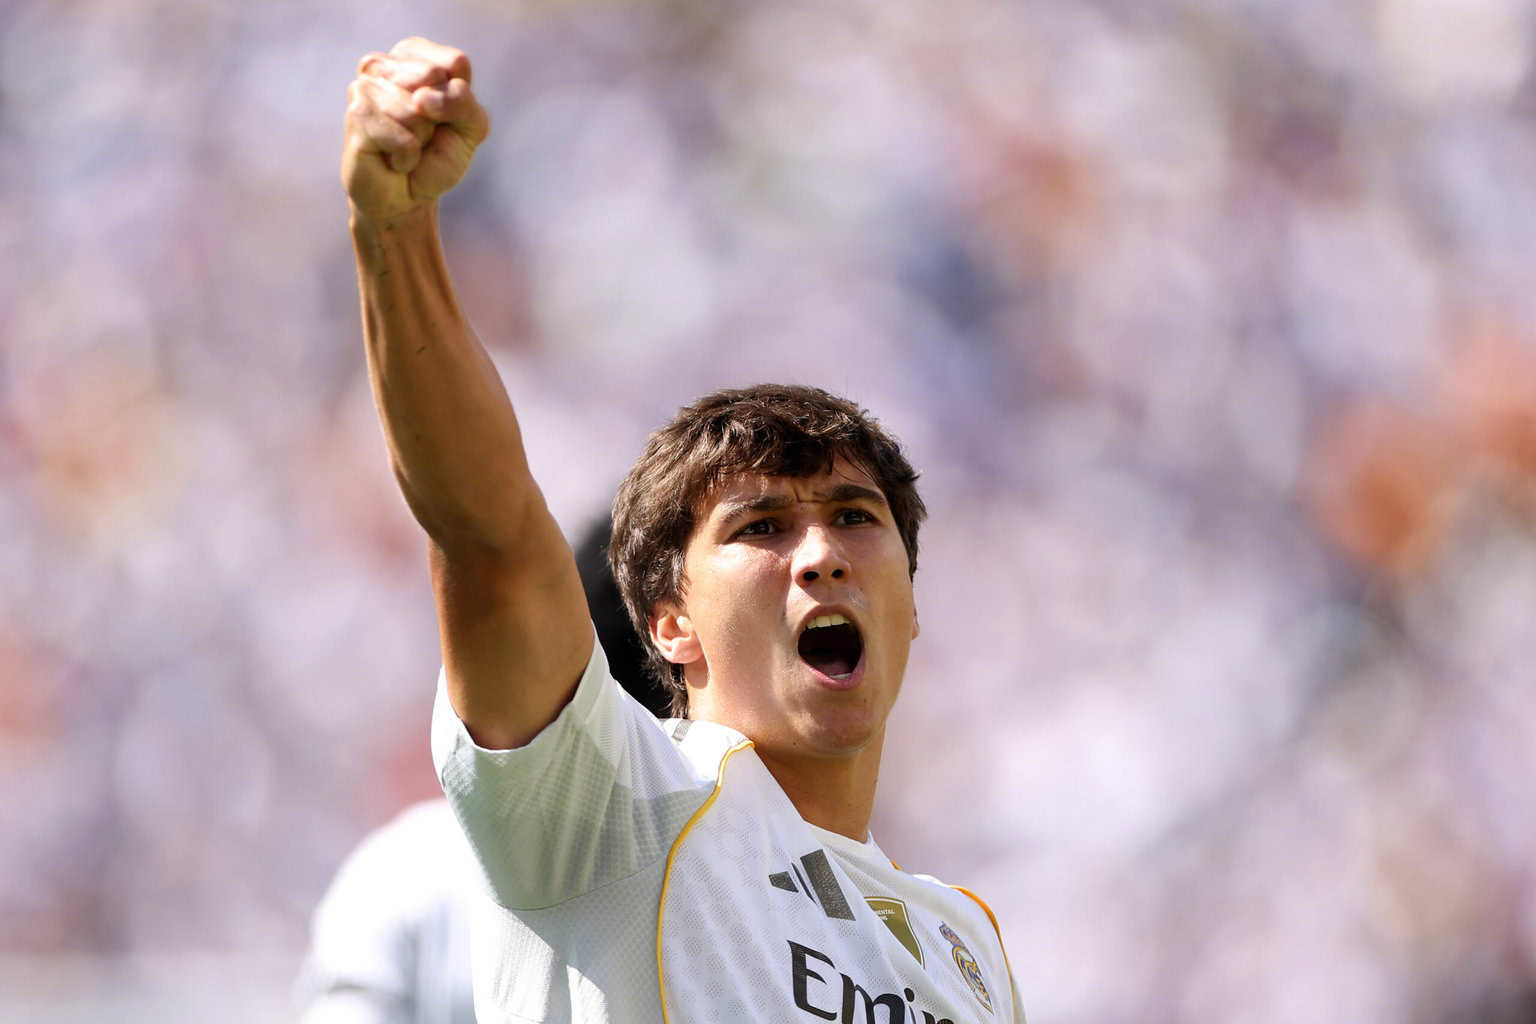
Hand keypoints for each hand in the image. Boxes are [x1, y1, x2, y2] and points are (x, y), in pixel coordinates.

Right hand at [341, 38, 490, 224]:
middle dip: (439, 117)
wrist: (406, 198)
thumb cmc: (436, 158)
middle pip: (432, 77)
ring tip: (406, 147)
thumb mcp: (470, 128)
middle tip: (424, 134)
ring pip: (415, 110)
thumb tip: (421, 98)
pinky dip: (407, 157)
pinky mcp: (356, 116)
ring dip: (420, 139)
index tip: (445, 117)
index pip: (454, 63)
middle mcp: (385, 65)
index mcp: (416, 56)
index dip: (459, 99)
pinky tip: (393, 159)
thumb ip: (463, 102)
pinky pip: (402, 138)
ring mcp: (365, 87)